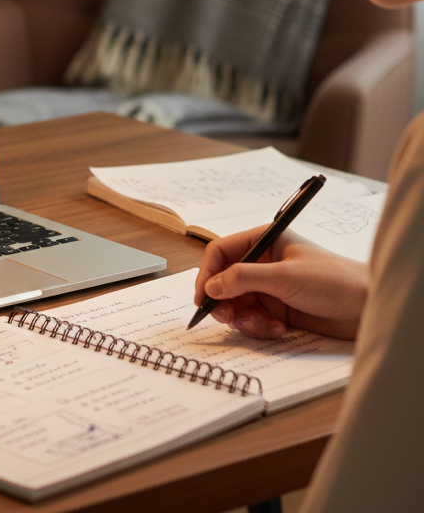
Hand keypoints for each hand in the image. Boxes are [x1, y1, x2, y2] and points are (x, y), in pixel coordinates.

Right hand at [193, 227, 368, 339]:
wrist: (368, 308)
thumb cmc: (334, 280)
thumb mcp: (284, 276)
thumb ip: (243, 278)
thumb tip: (211, 286)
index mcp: (263, 242)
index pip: (221, 252)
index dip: (208, 273)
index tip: (203, 296)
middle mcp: (263, 263)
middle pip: (225, 281)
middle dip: (223, 301)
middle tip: (226, 318)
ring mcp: (270, 287)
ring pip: (238, 304)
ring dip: (244, 318)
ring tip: (262, 325)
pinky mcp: (279, 309)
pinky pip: (255, 319)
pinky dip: (261, 327)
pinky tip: (279, 328)